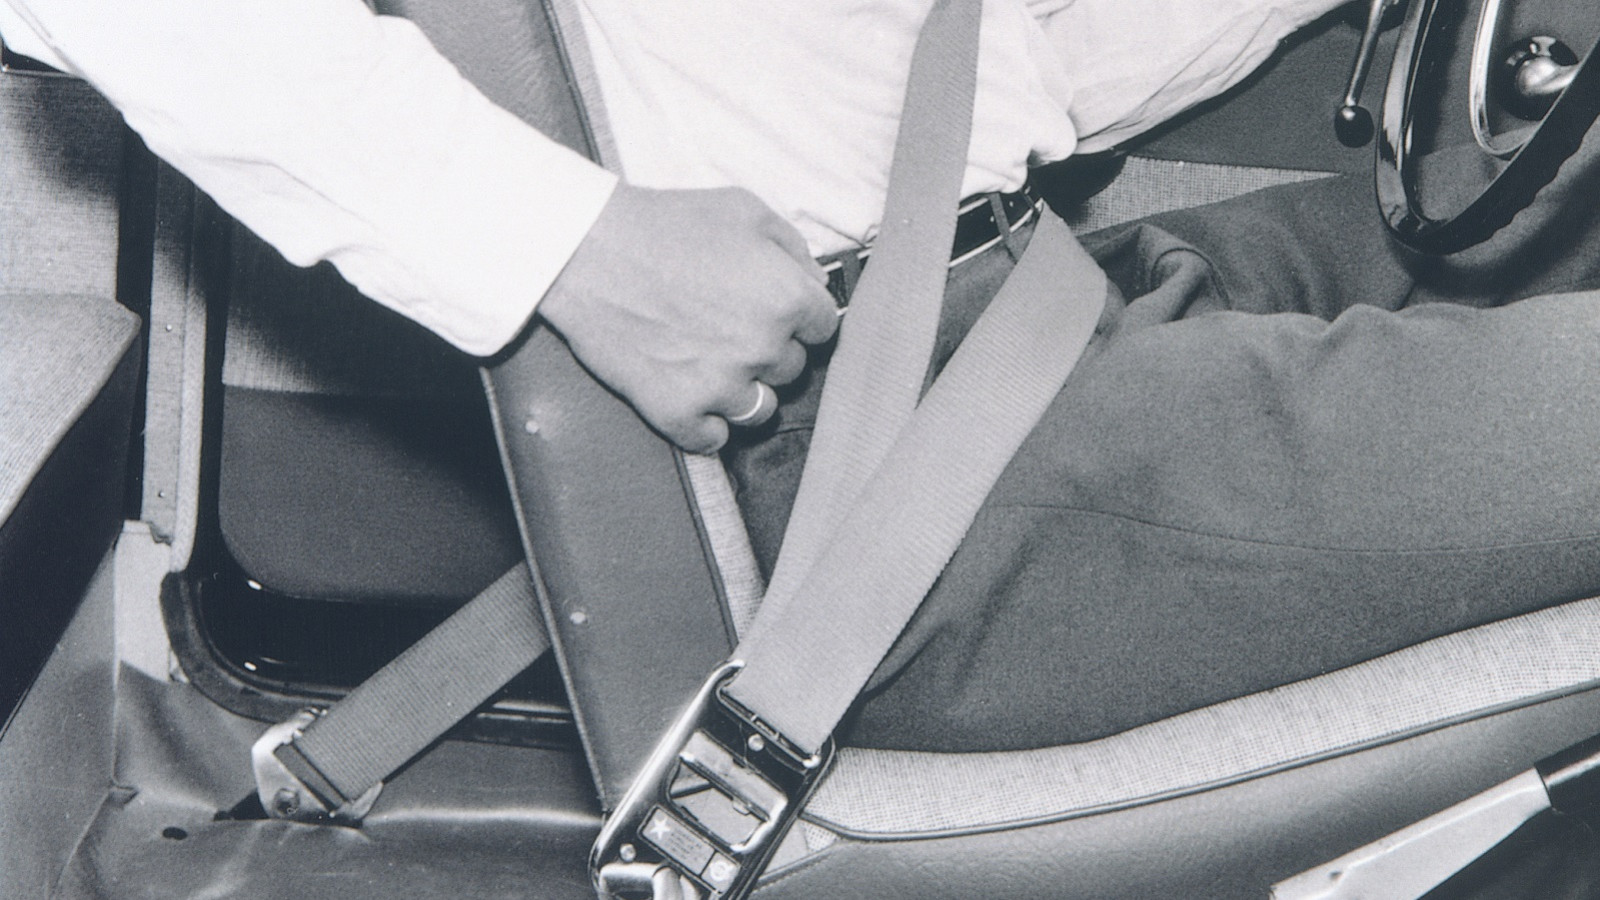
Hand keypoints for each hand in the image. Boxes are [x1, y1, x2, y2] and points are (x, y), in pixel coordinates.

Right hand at [538, 183, 837, 451]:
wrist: (585, 251)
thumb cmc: (664, 224)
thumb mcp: (743, 210)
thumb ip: (792, 248)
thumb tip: (815, 283)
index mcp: (786, 299)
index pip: (824, 328)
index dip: (799, 318)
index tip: (772, 311)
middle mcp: (762, 348)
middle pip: (792, 369)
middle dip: (767, 350)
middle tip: (727, 326)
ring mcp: (720, 386)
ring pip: (759, 409)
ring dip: (742, 389)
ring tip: (709, 360)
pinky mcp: (677, 412)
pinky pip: (713, 439)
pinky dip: (705, 422)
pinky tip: (688, 391)